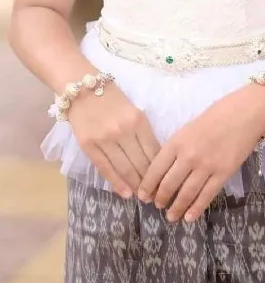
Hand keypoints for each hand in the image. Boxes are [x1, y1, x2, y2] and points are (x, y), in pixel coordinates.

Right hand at [68, 82, 159, 199]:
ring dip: (135, 185)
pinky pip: (105, 168)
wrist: (82, 86)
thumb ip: (142, 132)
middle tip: (154, 194)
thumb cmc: (111, 97)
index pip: (153, 151)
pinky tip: (125, 193)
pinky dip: (117, 183)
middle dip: (149, 181)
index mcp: (138, 120)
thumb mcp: (133, 110)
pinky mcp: (88, 145)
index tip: (164, 181)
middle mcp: (123, 131)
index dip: (159, 169)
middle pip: (140, 163)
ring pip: (125, 168)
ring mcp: (104, 139)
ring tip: (141, 195)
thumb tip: (153, 158)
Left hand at [138, 84, 264, 221]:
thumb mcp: (188, 128)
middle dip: (161, 198)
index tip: (142, 195)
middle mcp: (189, 156)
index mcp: (177, 141)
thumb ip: (177, 147)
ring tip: (171, 216)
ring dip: (176, 207)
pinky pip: (206, 195)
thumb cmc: (216, 116)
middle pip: (169, 184)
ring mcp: (206, 166)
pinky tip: (189, 217)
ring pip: (186, 193)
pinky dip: (196, 208)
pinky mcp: (223, 174)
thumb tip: (166, 169)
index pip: (156, 168)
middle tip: (157, 206)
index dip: (147, 185)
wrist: (244, 113)